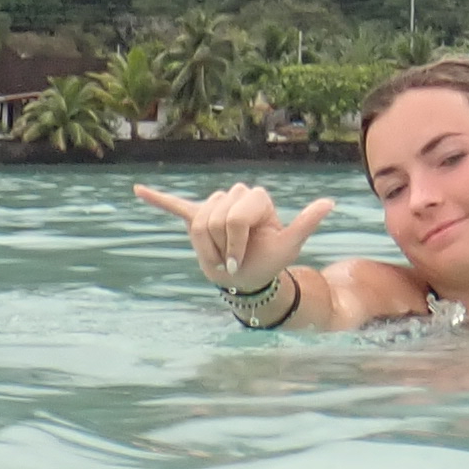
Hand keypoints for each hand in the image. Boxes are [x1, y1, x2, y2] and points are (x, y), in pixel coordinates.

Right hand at [134, 180, 334, 292]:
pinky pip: (174, 205)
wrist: (249, 278)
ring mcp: (215, 206)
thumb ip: (306, 222)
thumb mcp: (290, 245)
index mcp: (257, 198)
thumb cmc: (271, 261)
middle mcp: (236, 195)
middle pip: (215, 216)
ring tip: (218, 255)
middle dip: (221, 244)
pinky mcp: (196, 216)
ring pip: (198, 220)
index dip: (235, 242)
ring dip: (206, 246)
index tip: (239, 261)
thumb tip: (331, 202)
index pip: (234, 215)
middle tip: (231, 260)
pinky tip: (138, 190)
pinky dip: (156, 198)